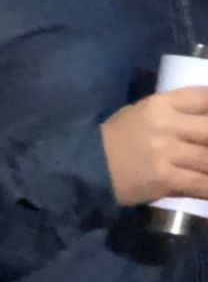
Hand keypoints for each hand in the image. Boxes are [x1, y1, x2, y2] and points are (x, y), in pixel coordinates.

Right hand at [101, 87, 207, 205]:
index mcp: (161, 104)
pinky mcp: (162, 179)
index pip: (204, 98)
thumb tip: (203, 118)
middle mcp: (166, 126)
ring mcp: (164, 153)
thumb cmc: (113, 139)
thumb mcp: (142, 112)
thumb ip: (173, 111)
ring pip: (207, 158)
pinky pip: (196, 183)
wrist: (86, 169)